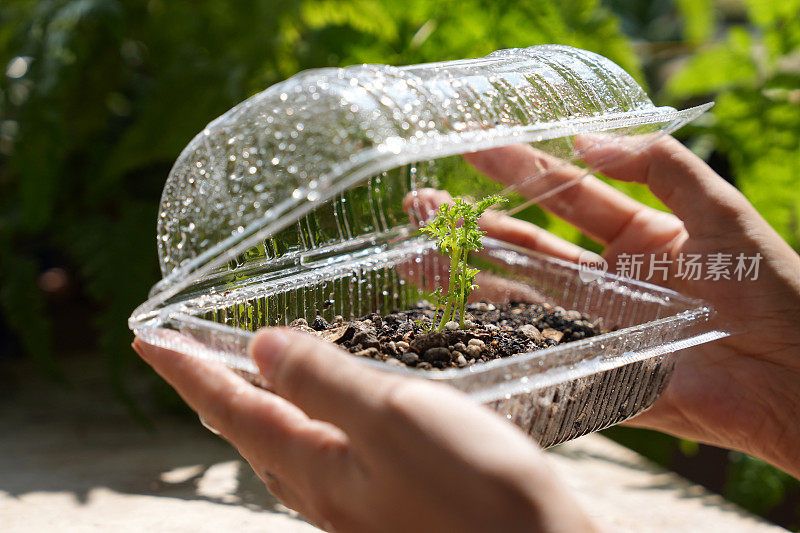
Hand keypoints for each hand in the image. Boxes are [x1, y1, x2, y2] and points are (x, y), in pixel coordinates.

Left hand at [133, 330, 597, 531]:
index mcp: (315, 469)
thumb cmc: (475, 493)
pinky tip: (328, 413)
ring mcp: (357, 505)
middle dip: (212, 390)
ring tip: (244, 377)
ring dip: (256, 407)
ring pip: (285, 448)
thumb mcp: (392, 419)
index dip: (186, 370)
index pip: (230, 409)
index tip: (146, 338)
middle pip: (248, 433)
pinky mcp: (391, 505)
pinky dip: (307, 423)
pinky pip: (325, 457)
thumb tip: (260, 350)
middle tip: (188, 356)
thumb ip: (323, 382)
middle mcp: (326, 494)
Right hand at [450, 135, 799, 476]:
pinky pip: (536, 353)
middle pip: (527, 246)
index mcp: (637, 236)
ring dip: (467, 277)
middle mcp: (608, 280)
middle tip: (419, 208)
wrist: (797, 377)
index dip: (520, 169)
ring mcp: (596, 326)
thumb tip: (586, 139)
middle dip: (473, 225)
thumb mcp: (721, 210)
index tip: (474, 145)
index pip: (565, 195)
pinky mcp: (594, 370)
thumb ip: (659, 166)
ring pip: (519, 297)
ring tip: (414, 258)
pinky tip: (451, 327)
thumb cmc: (774, 288)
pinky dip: (492, 342)